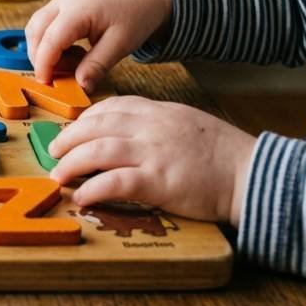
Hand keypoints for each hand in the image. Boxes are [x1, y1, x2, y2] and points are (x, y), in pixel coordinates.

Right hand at [25, 0, 172, 90]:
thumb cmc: (137, 15)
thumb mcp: (121, 44)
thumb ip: (97, 65)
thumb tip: (80, 85)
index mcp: (79, 9)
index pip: (50, 40)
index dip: (43, 64)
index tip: (46, 84)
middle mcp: (64, 0)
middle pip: (35, 31)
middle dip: (40, 58)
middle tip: (60, 76)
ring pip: (36, 27)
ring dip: (43, 49)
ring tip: (71, 62)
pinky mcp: (63, 3)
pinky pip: (44, 23)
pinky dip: (49, 41)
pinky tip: (71, 50)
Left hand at [48, 96, 256, 224]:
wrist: (251, 172)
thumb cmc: (222, 153)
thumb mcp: (187, 123)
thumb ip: (157, 124)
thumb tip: (128, 134)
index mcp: (158, 111)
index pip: (111, 107)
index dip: (86, 119)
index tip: (73, 131)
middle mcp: (152, 127)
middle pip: (96, 126)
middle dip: (68, 139)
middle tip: (54, 152)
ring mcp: (154, 153)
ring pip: (99, 150)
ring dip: (72, 163)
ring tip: (58, 176)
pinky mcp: (159, 181)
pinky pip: (116, 182)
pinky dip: (94, 189)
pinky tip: (82, 198)